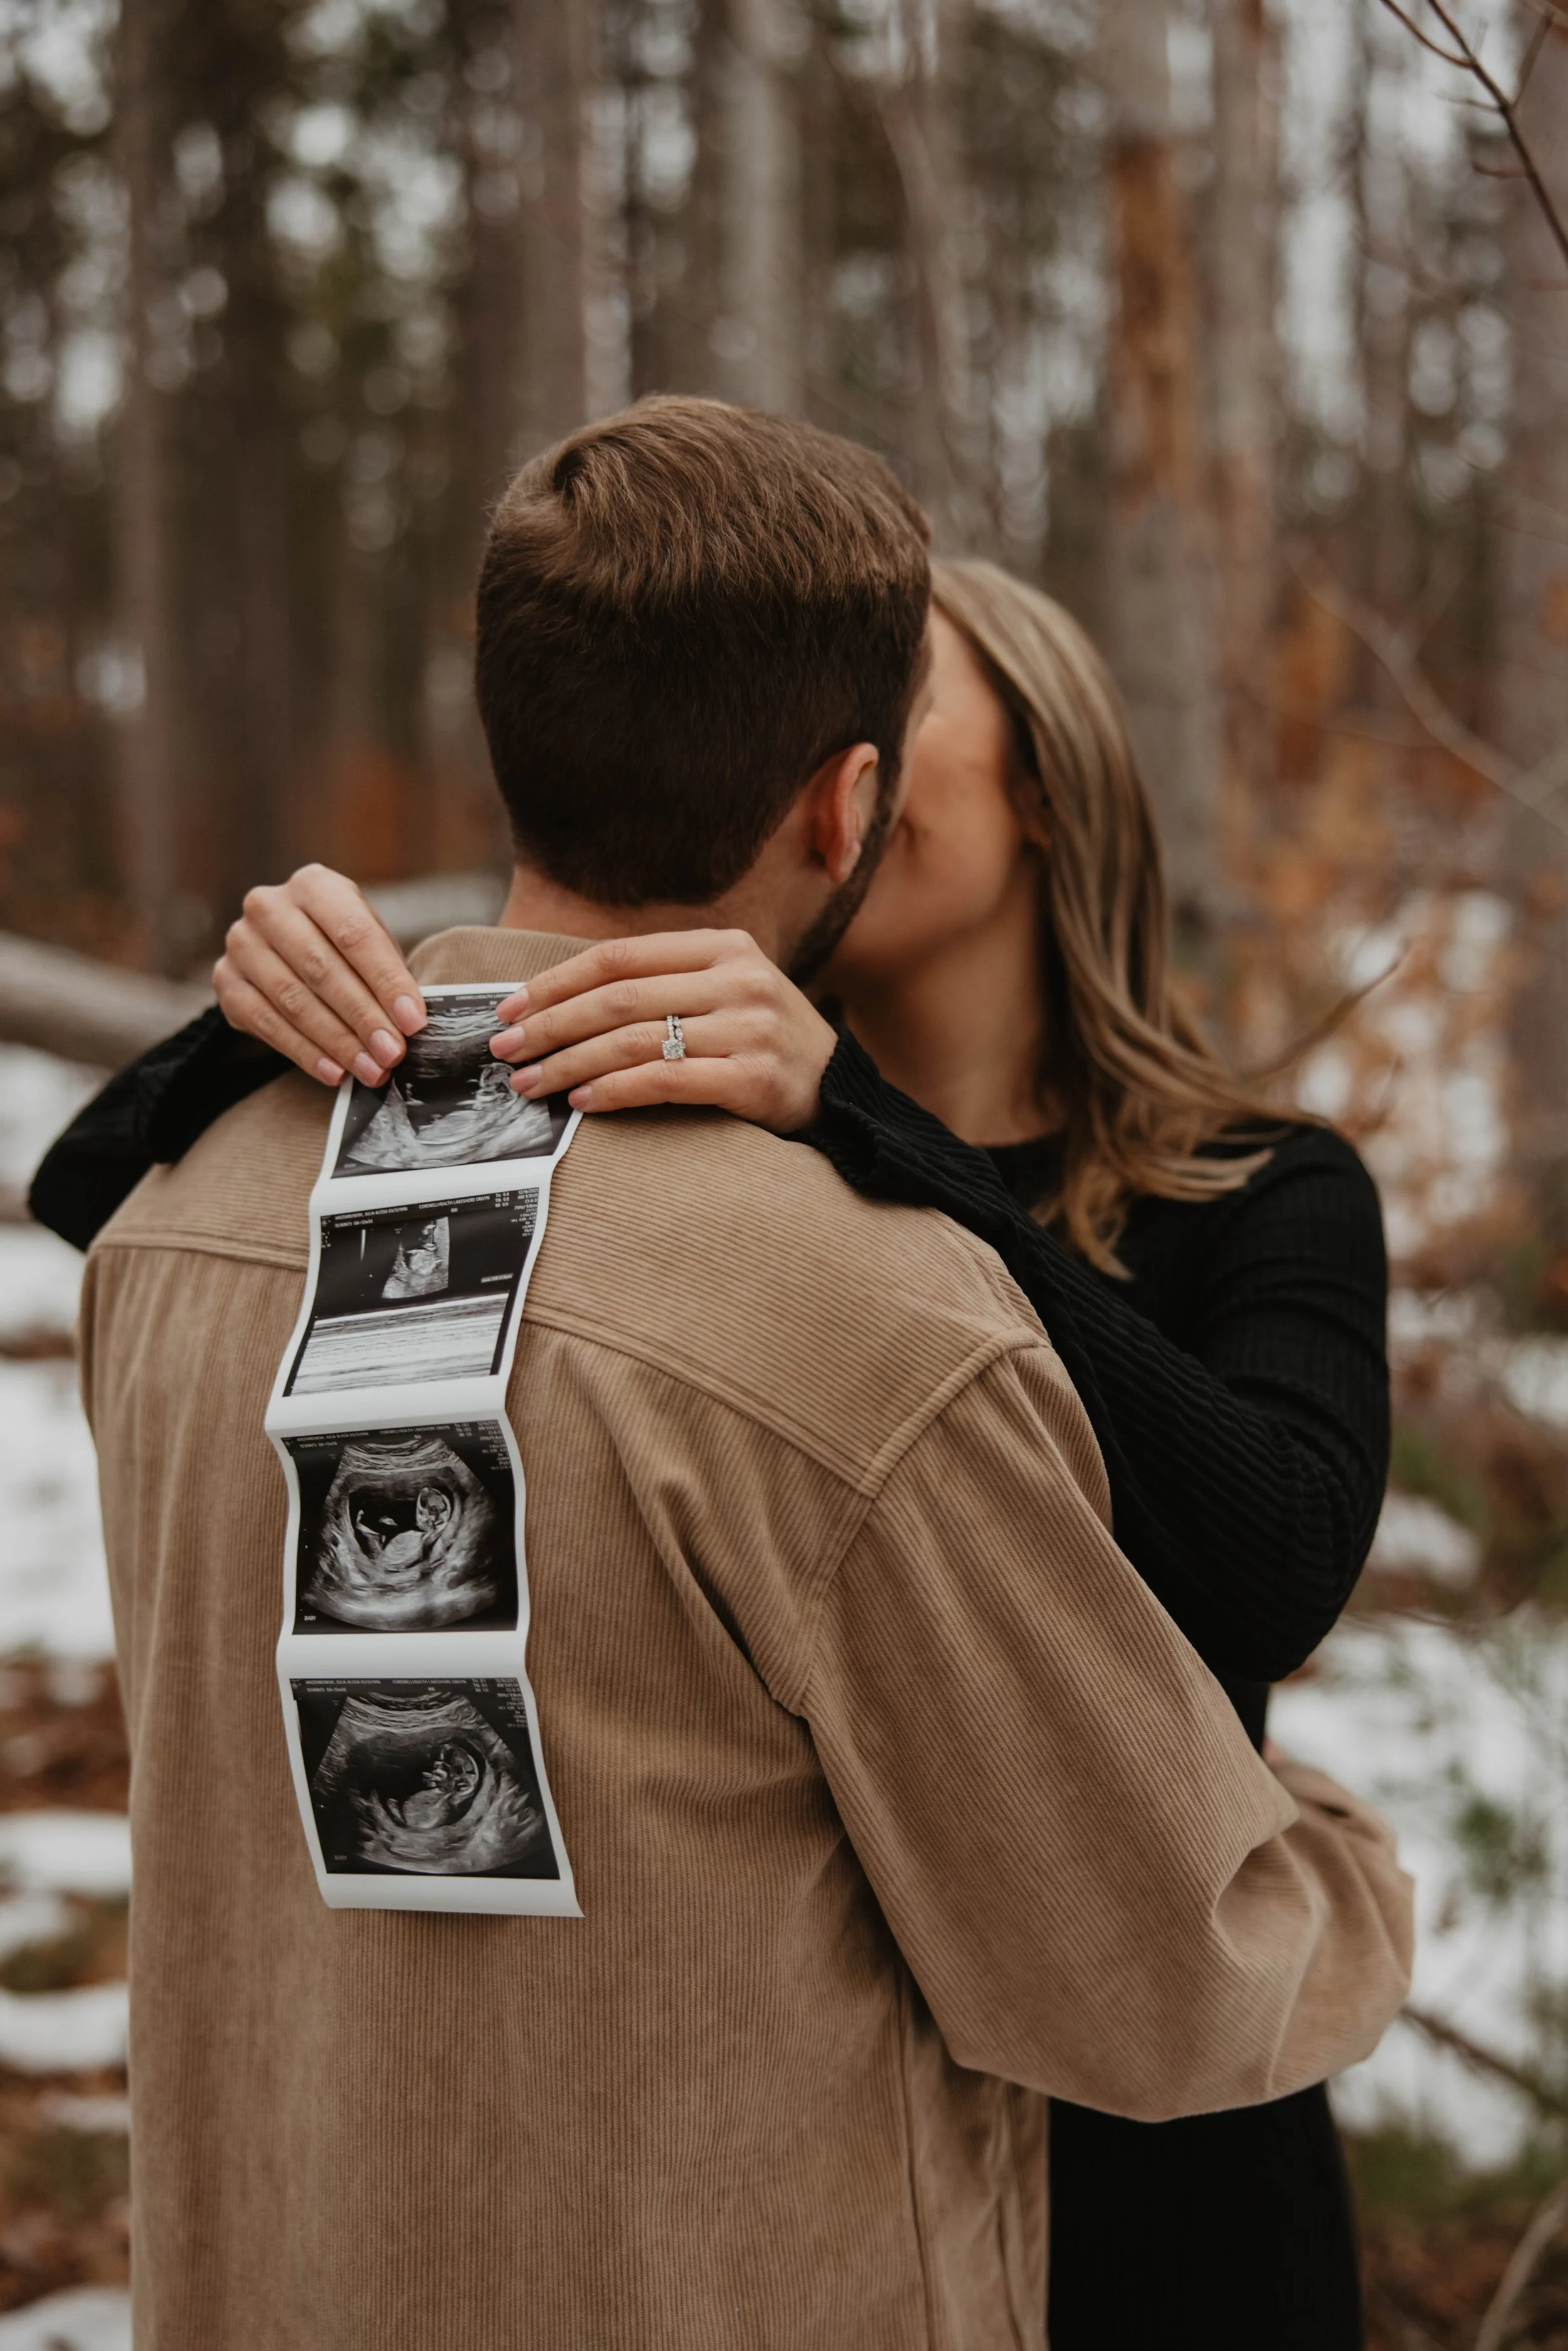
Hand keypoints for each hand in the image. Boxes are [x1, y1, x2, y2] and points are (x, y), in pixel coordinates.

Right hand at [213, 865, 426, 1086]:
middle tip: (392, 1053)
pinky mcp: (226, 980)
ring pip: (293, 1000)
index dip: (386, 981)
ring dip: (337, 1042)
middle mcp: (269, 907)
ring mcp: (241, 943)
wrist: (286, 946)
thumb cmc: (343, 945)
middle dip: (363, 1018)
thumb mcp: (369, 941)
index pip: (354, 935)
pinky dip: (304, 1052)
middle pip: (322, 969)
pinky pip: (266, 1024)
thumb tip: (409, 1023)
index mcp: (314, 885)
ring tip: (371, 1069)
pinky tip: (334, 1072)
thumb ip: (386, 973)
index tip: (413, 1020)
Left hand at [490, 930, 836, 1133]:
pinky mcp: (754, 1078)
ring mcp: (750, 1027)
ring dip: (570, 1063)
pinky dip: (615, 1091)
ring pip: (634, 1041)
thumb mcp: (726, 993)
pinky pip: (665, 1081)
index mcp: (726, 947)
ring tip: (530, 1083)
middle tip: (505, 1048)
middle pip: (619, 998)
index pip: (620, 957)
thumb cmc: (764, 1044)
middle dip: (550, 1025)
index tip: (510, 1007)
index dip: (557, 981)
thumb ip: (663, 986)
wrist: (842, 1094)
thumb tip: (562, 1004)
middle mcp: (740, 979)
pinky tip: (582, 1103)